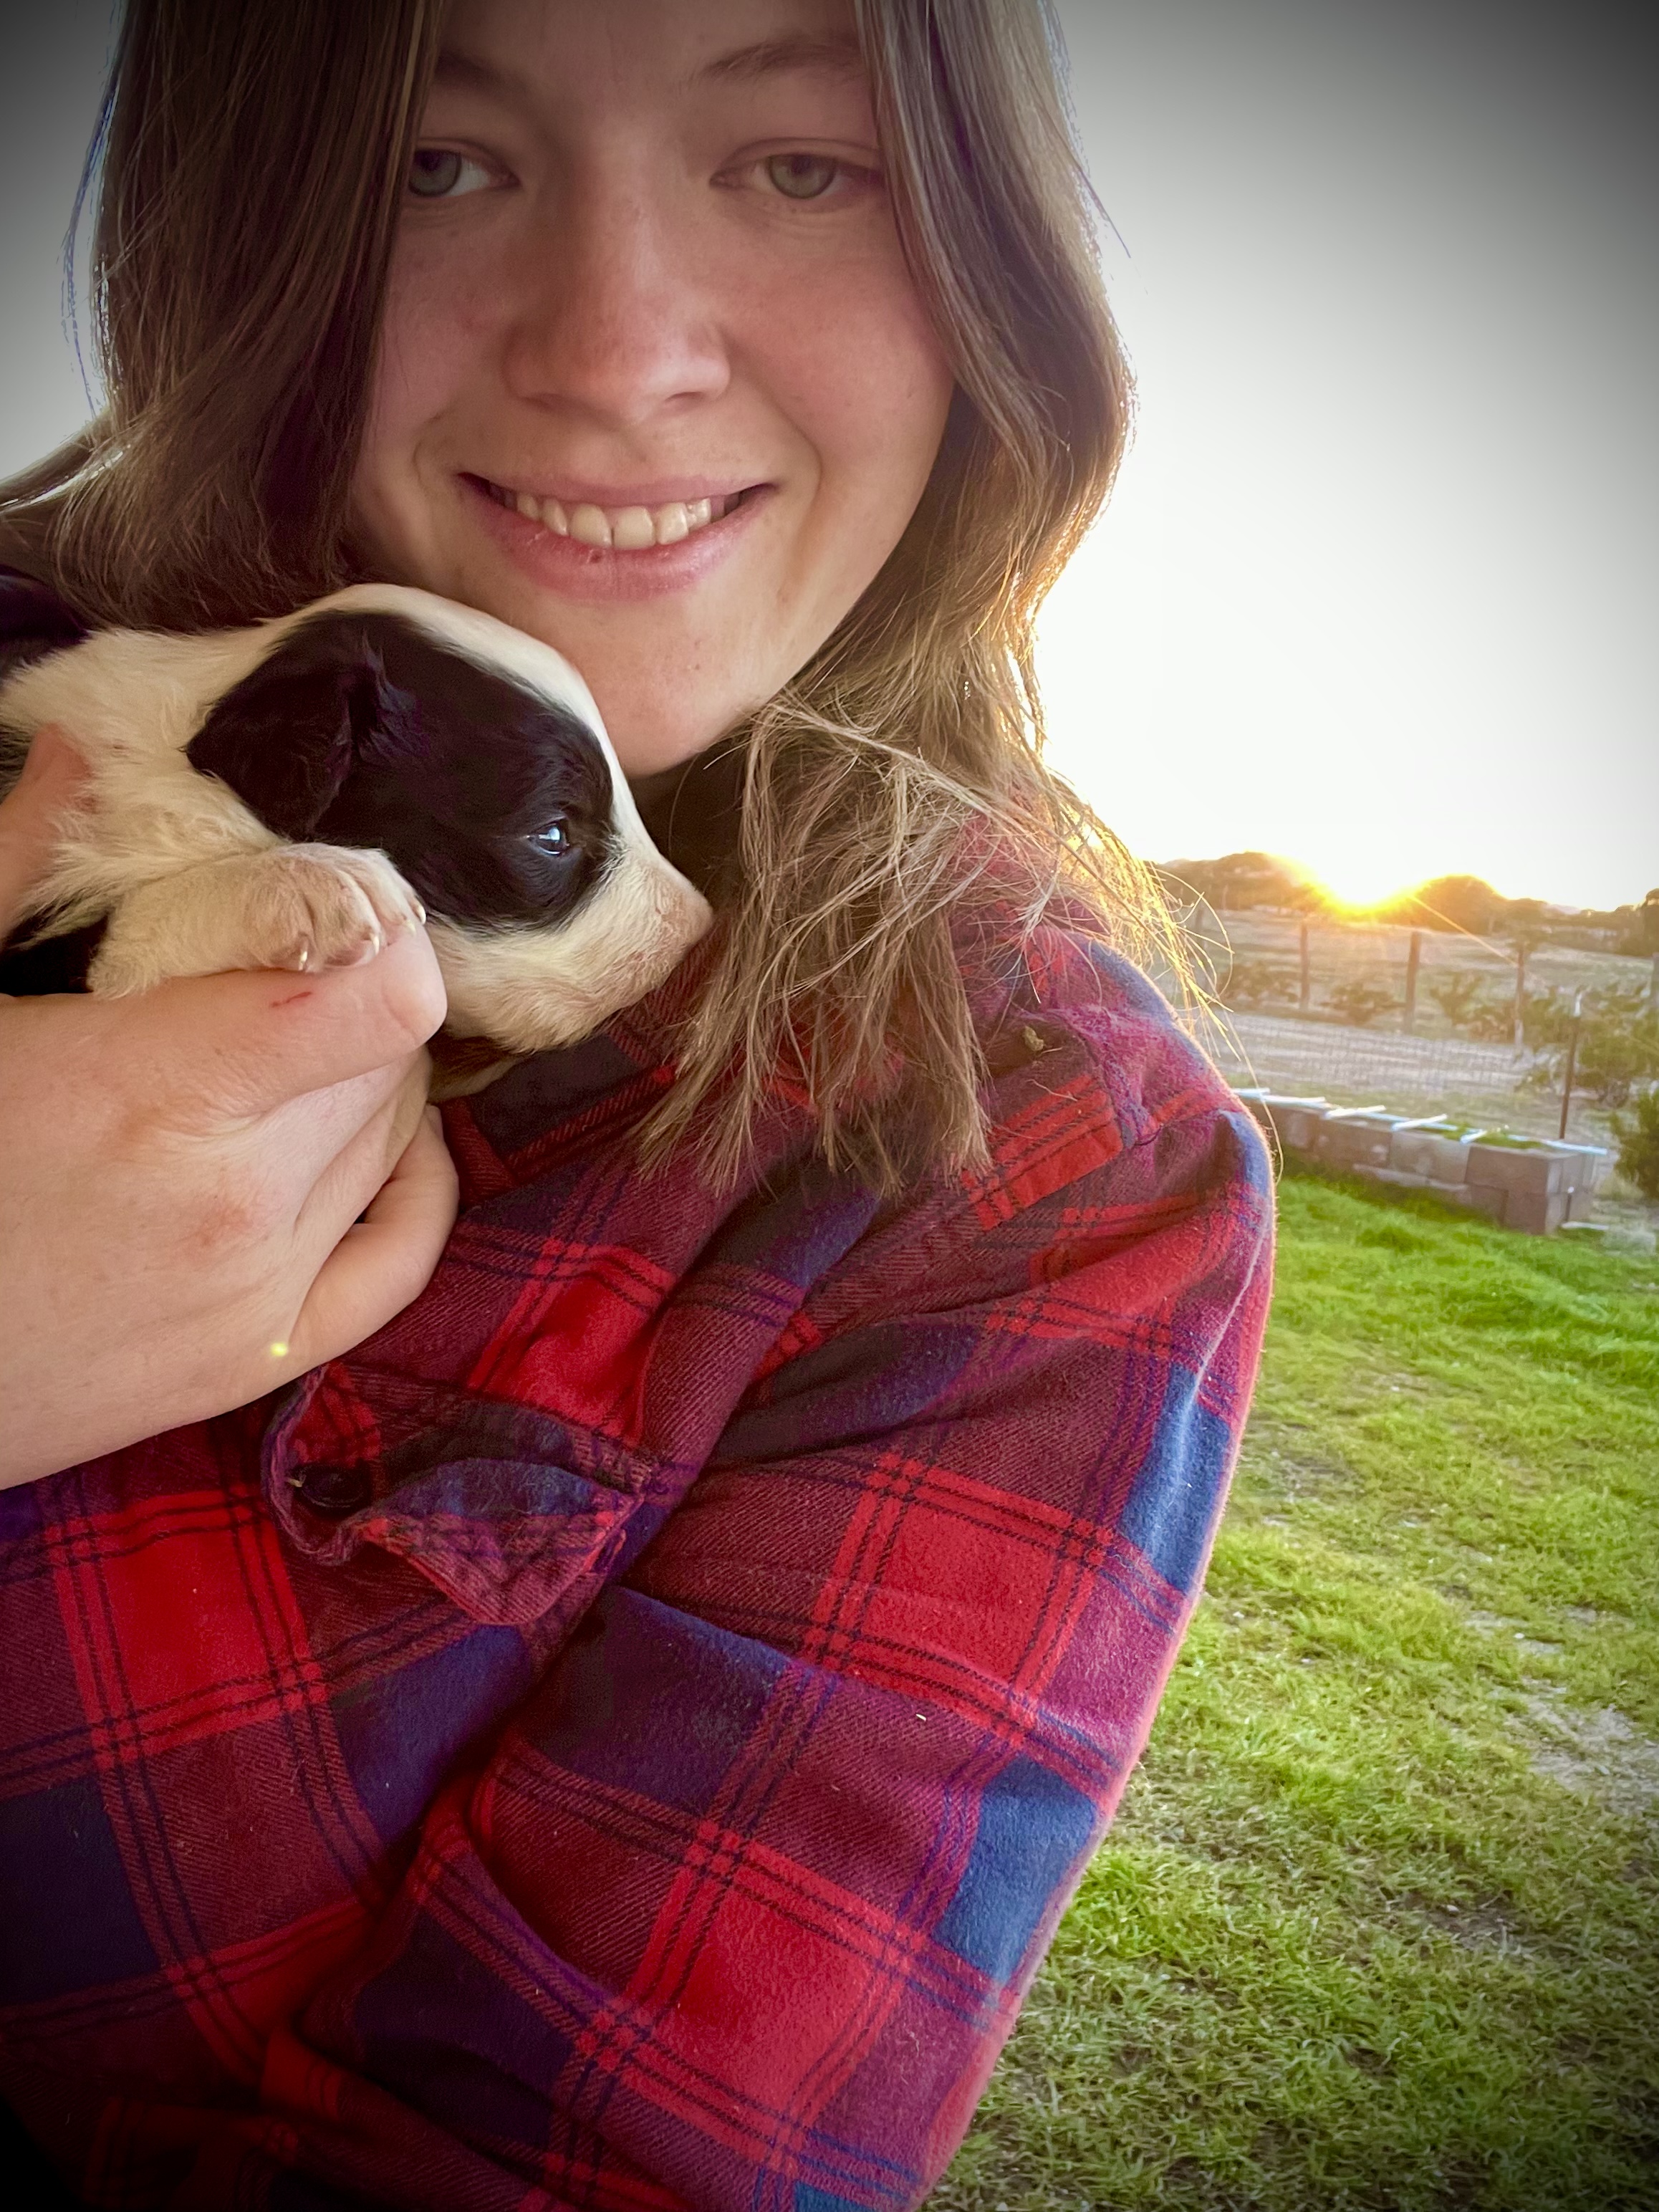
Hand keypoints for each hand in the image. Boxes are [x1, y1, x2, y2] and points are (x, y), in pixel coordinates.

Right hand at [0, 726, 459, 1487]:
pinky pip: (404, 1258)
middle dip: (354, 993)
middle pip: (389, 1056)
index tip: (339, 904)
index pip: (381, 998)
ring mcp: (256, 1294)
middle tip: (281, 970)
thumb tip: (84, 745)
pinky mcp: (259, 1363)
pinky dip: (414, 1186)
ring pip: (399, 1139)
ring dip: (369, 1078)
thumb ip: (18, 866)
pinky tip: (387, 1145)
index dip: (383, 932)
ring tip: (289, 1049)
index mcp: (156, 1092)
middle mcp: (236, 1201)